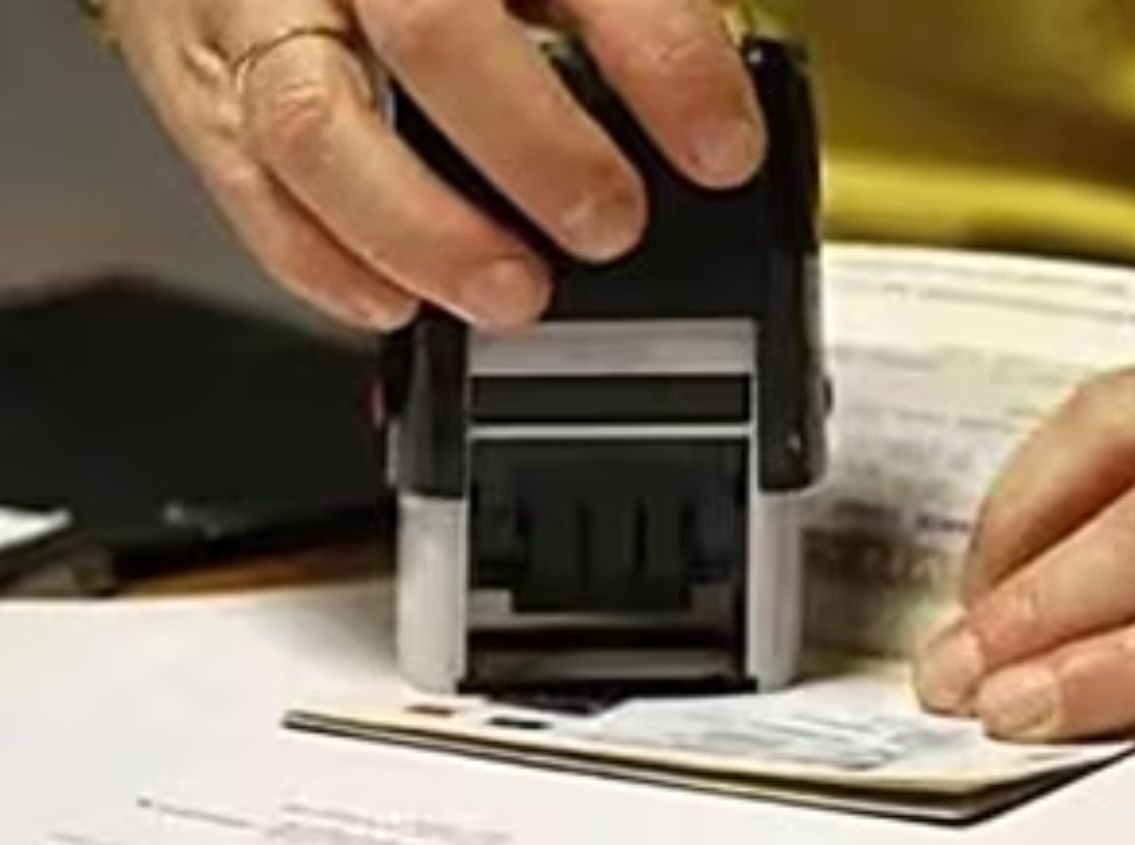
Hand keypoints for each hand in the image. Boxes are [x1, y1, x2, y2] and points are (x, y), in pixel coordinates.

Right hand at [107, 0, 762, 329]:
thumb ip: (613, 10)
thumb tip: (710, 108)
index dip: (663, 58)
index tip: (722, 145)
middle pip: (431, 27)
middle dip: (534, 146)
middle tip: (609, 223)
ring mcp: (254, 1)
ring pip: (315, 120)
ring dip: (424, 231)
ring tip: (513, 291)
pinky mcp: (190, 70)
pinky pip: (240, 173)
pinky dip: (318, 258)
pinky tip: (394, 302)